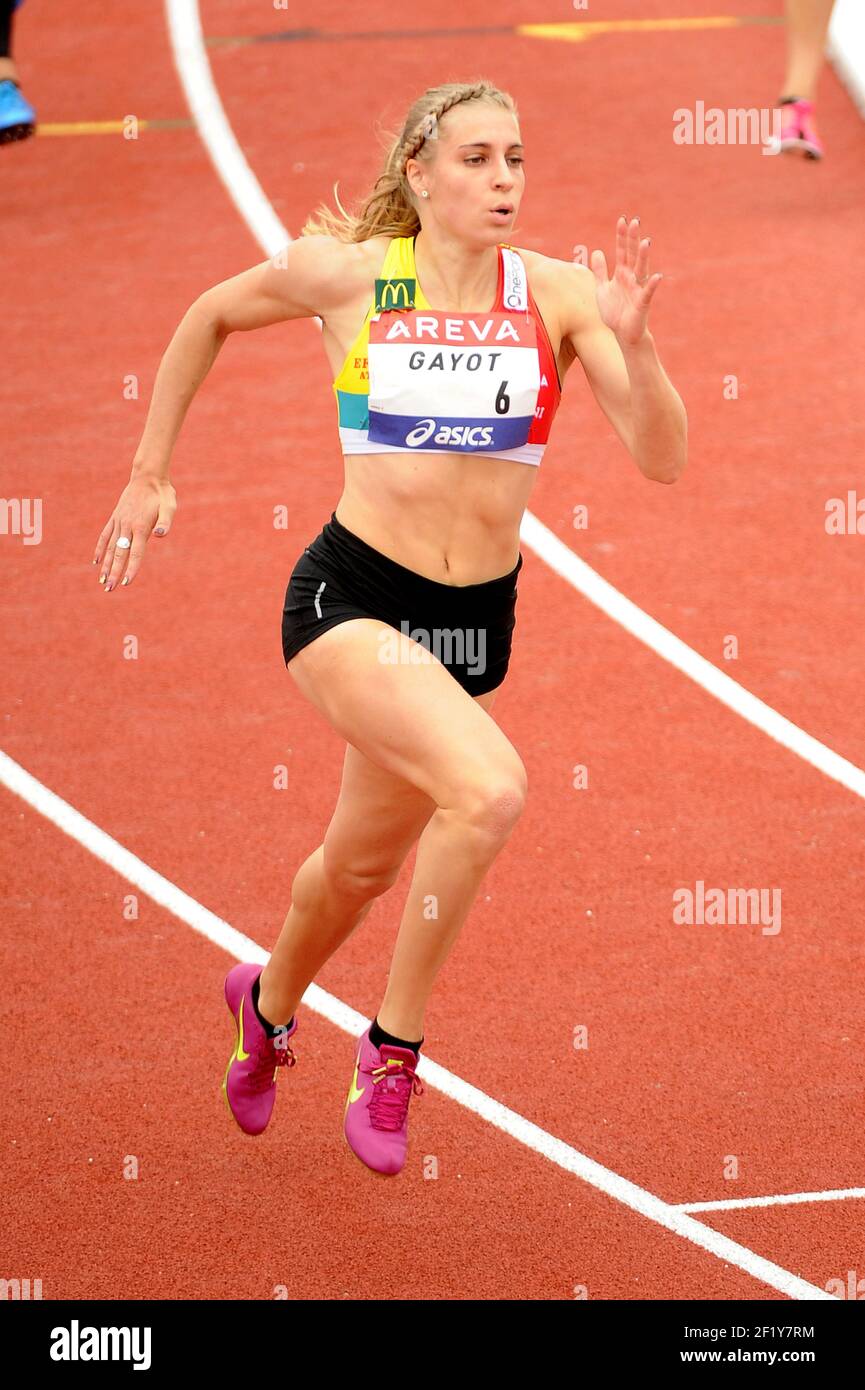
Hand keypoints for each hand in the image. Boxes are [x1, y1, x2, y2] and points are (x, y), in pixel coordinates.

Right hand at [93, 473, 176, 590]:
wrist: (147, 476)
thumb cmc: (162, 494)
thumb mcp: (170, 506)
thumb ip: (165, 522)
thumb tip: (160, 535)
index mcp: (140, 526)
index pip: (136, 553)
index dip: (131, 568)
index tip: (126, 582)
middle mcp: (127, 526)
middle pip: (119, 554)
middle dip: (114, 572)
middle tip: (109, 589)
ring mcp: (119, 521)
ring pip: (109, 547)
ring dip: (105, 565)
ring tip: (102, 581)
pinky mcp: (115, 517)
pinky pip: (105, 535)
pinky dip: (99, 548)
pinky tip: (95, 561)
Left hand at [589, 216, 662, 346]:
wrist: (622, 333)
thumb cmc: (614, 311)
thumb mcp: (602, 289)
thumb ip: (600, 271)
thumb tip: (597, 251)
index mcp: (622, 273)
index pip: (622, 251)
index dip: (622, 236)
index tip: (622, 220)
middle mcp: (631, 278)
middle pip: (632, 255)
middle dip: (633, 239)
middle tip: (635, 221)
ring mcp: (638, 289)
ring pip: (641, 269)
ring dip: (643, 257)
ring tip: (645, 242)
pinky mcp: (642, 303)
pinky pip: (648, 293)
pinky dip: (652, 285)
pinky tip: (657, 276)